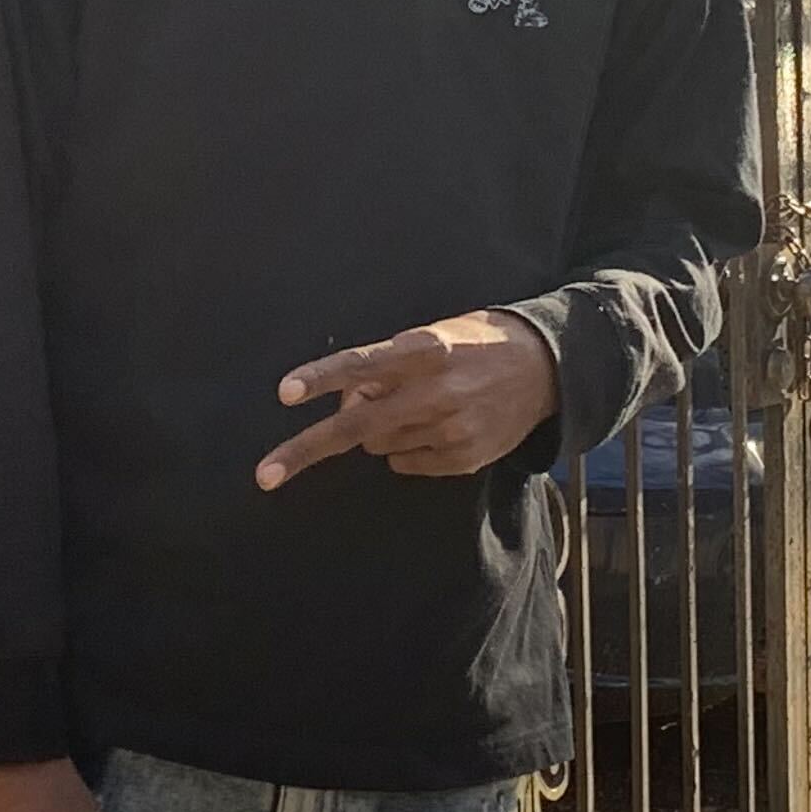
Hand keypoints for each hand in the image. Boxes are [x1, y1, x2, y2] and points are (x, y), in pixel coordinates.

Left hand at [257, 310, 558, 487]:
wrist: (546, 370)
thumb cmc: (474, 345)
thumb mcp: (432, 337)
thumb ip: (387, 366)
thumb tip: (347, 403)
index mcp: (426, 349)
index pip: (363, 363)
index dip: (322, 378)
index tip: (286, 393)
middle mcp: (436, 391)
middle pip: (356, 426)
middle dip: (305, 450)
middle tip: (265, 474)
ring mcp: (450, 429)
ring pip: (376, 445)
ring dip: (377, 431)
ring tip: (416, 407)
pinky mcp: (463, 459)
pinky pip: (404, 464)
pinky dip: (406, 449)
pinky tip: (436, 427)